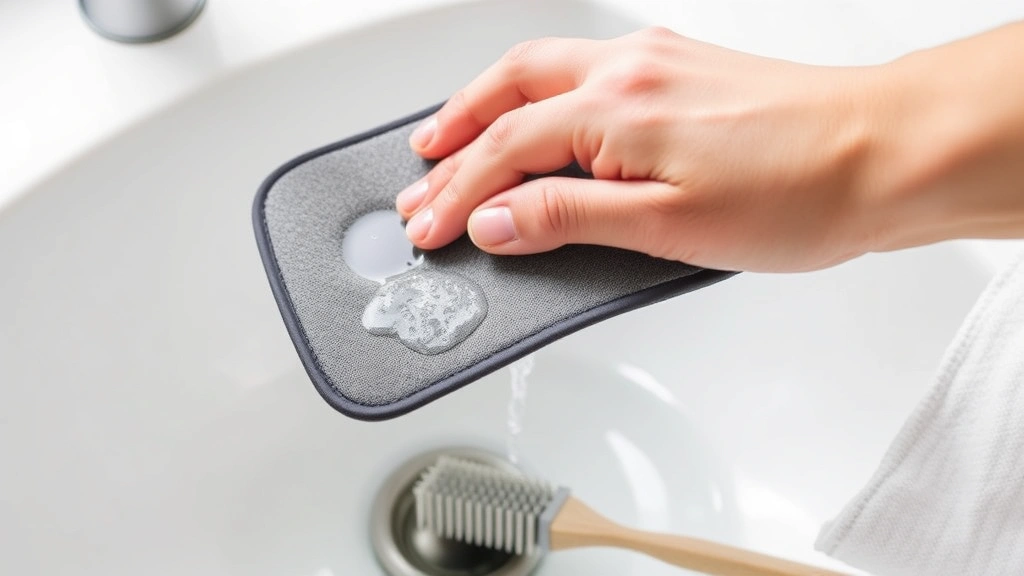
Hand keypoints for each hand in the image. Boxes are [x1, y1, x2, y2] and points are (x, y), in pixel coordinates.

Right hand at [395, 25, 1023, 271]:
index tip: (427, 228)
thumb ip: (567, 220)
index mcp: (616, 108)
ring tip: (454, 133)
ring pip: (542, 68)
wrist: (886, 152)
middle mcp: (628, 69)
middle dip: (452, 129)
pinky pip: (583, 68)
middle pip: (509, 90)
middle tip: (418, 169)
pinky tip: (541, 113)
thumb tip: (494, 222)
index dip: (456, 194)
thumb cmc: (799, 191)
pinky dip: (539, 92)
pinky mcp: (681, 67)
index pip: (505, 152)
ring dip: (488, 101)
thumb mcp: (667, 227)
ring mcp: (655, 60)